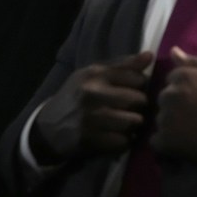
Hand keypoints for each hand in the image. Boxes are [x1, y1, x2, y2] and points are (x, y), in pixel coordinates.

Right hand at [30, 52, 152, 163]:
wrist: (47, 127)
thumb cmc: (78, 96)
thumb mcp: (95, 75)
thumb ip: (124, 66)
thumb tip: (149, 55)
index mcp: (95, 74)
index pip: (138, 78)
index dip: (141, 86)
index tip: (134, 90)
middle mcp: (92, 93)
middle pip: (140, 100)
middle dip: (141, 106)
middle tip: (132, 109)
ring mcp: (90, 118)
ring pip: (135, 121)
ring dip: (134, 125)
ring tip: (125, 123)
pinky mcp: (90, 140)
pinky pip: (124, 141)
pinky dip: (124, 141)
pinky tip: (115, 136)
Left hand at [152, 47, 196, 167]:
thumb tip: (173, 51)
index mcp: (183, 76)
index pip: (172, 80)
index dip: (186, 90)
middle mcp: (170, 95)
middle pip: (164, 99)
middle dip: (177, 106)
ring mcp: (166, 118)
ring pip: (161, 119)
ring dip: (172, 124)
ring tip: (194, 131)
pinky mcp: (166, 141)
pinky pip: (157, 140)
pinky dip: (168, 143)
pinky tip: (186, 144)